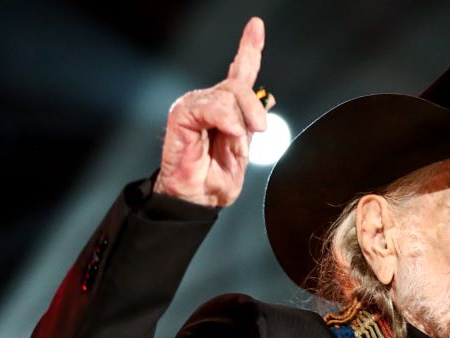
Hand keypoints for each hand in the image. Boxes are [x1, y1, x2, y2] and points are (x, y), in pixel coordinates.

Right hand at [154, 16, 271, 206]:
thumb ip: (251, 123)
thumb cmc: (216, 180)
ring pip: (228, 94)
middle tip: (260, 129)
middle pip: (238, 84)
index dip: (249, 48)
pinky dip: (225, 120)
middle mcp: (208, 103)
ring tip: (236, 139)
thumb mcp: (243, 150)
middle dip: (254, 107)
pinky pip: (211, 106)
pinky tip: (229, 133)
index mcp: (225, 110)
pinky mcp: (182, 114)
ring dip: (240, 119)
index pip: (239, 72)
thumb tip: (267, 100)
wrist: (199, 198)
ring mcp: (194, 106)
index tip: (256, 26)